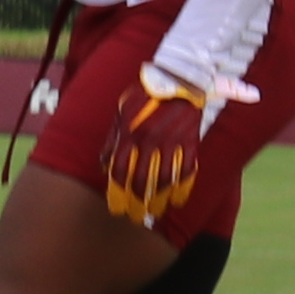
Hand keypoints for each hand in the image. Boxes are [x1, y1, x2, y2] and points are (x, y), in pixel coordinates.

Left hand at [99, 69, 219, 228]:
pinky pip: (188, 171)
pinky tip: (178, 202)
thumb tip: (103, 166)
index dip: (118, 194)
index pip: (120, 172)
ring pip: (165, 180)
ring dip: (159, 201)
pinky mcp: (191, 141)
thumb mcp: (121, 112)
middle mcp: (150, 141)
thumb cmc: (145, 94)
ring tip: (154, 214)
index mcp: (130, 133)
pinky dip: (183, 189)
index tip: (117, 209)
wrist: (177, 76)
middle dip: (137, 203)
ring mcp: (172, 142)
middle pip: (142, 181)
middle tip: (135, 217)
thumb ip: (113, 139)